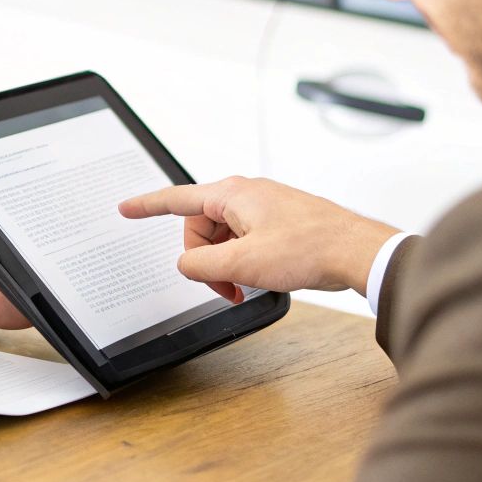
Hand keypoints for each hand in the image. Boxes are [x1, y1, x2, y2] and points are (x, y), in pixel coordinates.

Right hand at [117, 176, 399, 300]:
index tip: (126, 209)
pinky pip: (245, 241)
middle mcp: (245, 194)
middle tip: (227, 287)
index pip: (176, 198)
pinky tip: (263, 278)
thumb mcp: (243, 264)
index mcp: (231, 195)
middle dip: (206, 261)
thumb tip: (187, 264)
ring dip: (228, 266)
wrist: (355, 251)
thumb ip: (201, 265)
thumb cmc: (309, 249)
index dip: (147, 206)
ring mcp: (264, 207)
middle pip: (201, 228)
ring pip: (224, 238)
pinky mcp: (279, 222)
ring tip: (249, 285)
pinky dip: (246, 262)